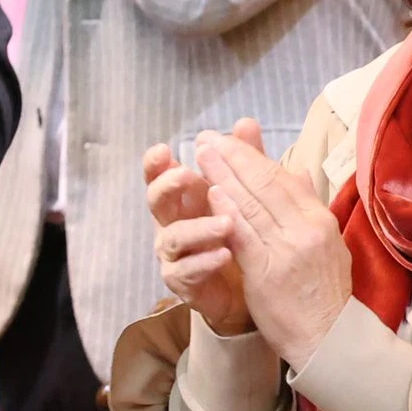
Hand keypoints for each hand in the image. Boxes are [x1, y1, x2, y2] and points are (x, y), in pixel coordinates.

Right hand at [144, 130, 252, 335]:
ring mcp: (176, 254)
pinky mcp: (184, 282)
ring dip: (198, 228)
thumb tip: (246, 122)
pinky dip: (204, 262)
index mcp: (186, 199)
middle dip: (167, 186)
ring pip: (173, 237)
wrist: (254, 288)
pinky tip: (225, 255)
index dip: (157, 164)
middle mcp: (174, 223)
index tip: (163, 150)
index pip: (162, 176)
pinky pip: (186, 271)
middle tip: (186, 176)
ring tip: (227, 223)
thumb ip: (246, 161)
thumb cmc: (242, 236)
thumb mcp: (249, 195)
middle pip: (156, 201)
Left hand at [198, 128, 352, 365]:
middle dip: (234, 157)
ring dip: (223, 175)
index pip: (283, 178)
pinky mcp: (268, 269)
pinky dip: (227, 211)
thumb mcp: (327, 243)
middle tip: (207, 138)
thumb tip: (299, 170)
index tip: (230, 138)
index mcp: (320, 219)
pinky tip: (211, 193)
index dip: (253, 156)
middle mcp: (307, 228)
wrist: (328, 335)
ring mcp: (288, 247)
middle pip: (266, 184)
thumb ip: (308, 207)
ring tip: (201, 154)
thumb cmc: (322, 291)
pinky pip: (244, 234)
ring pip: (252, 203)